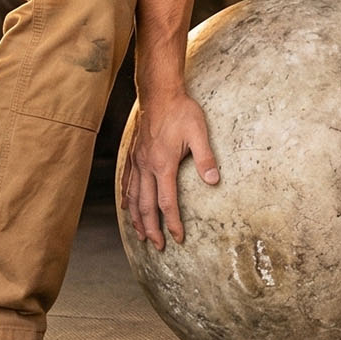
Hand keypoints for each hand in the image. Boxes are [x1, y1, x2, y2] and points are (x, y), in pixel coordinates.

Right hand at [122, 90, 219, 248]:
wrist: (159, 93)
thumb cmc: (181, 111)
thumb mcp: (199, 132)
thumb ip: (206, 158)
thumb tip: (213, 182)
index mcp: (163, 164)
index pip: (166, 202)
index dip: (172, 223)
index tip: (177, 238)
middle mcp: (146, 166)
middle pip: (146, 206)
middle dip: (152, 229)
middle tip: (158, 246)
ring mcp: (137, 161)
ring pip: (133, 197)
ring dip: (137, 219)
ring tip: (141, 235)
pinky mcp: (133, 155)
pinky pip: (127, 182)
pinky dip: (127, 198)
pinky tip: (127, 208)